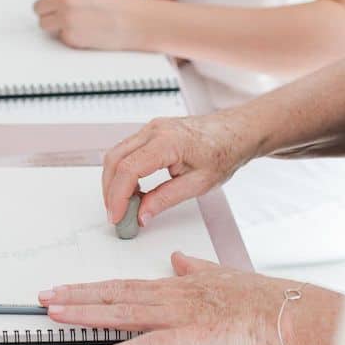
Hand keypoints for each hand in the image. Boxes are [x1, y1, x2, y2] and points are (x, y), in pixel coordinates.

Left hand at [33, 0, 147, 50]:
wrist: (138, 22)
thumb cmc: (121, 3)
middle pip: (38, 5)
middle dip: (50, 9)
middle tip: (66, 11)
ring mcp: (67, 19)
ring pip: (43, 23)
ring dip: (55, 24)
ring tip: (75, 21)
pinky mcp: (70, 37)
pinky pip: (59, 37)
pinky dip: (69, 36)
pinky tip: (86, 30)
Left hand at [39, 252, 291, 344]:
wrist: (267, 305)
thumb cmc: (242, 292)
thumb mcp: (209, 273)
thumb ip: (188, 267)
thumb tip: (176, 259)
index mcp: (164, 285)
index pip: (116, 285)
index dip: (86, 288)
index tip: (61, 289)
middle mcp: (161, 296)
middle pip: (110, 296)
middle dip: (74, 297)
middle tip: (43, 299)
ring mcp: (171, 315)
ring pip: (120, 314)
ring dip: (86, 315)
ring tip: (58, 315)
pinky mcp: (184, 335)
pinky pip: (148, 344)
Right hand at [102, 111, 257, 227]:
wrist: (234, 132)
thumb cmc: (223, 152)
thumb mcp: (199, 183)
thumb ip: (166, 199)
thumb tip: (142, 213)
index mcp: (167, 142)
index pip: (129, 169)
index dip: (118, 195)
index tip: (117, 216)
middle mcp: (154, 130)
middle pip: (115, 159)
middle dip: (110, 190)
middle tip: (116, 215)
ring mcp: (150, 128)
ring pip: (116, 154)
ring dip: (114, 181)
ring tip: (124, 205)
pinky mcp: (150, 132)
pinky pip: (126, 150)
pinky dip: (123, 171)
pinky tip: (132, 190)